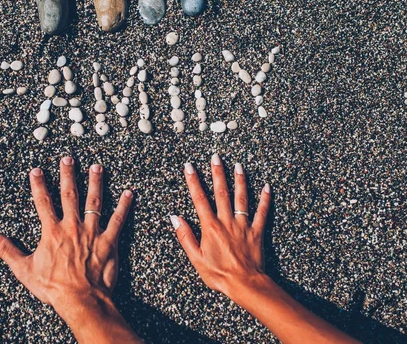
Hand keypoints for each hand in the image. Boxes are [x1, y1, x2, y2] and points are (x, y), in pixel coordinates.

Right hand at [0, 157, 140, 342]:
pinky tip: (129, 193)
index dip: (38, 185)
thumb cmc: (53, 287)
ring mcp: (92, 232)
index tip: (37, 170)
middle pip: (69, 195)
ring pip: (94, 202)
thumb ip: (8, 252)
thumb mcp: (25, 270)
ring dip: (95, 183)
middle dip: (68, 175)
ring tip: (96, 166)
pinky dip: (124, 207)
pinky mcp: (109, 242)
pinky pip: (117, 220)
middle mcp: (72, 226)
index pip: (43, 202)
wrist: (81, 300)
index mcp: (52, 231)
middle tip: (68, 158)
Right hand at [173, 154, 359, 343]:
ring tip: (238, 165)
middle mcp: (226, 221)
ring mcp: (243, 225)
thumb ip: (185, 237)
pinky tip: (267, 187)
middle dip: (217, 173)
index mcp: (210, 227)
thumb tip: (175, 218)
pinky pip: (262, 213)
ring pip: (241, 198)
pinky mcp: (257, 232)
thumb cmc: (218, 274)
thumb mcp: (196, 259)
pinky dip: (265, 200)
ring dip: (239, 180)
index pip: (199, 199)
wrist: (245, 284)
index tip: (189, 166)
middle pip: (221, 192)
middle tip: (215, 157)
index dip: (193, 181)